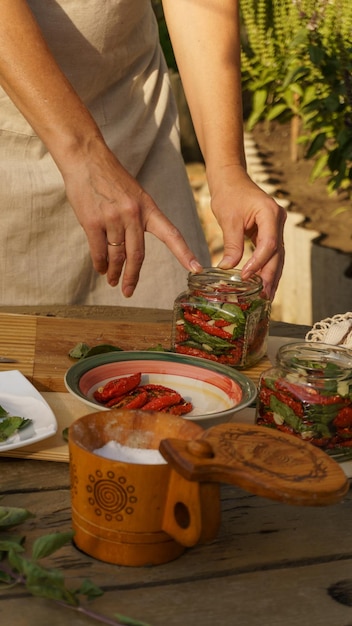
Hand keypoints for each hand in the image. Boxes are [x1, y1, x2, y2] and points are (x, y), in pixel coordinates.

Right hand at [62, 139, 202, 296]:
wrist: (85, 158)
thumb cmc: (110, 178)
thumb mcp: (133, 195)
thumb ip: (137, 218)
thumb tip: (130, 249)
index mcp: (148, 207)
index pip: (171, 234)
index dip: (184, 253)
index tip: (196, 268)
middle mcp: (133, 214)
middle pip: (137, 255)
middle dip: (132, 277)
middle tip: (128, 291)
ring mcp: (112, 218)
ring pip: (116, 255)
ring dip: (113, 272)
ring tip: (112, 280)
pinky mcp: (92, 221)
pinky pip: (98, 251)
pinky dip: (100, 264)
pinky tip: (101, 269)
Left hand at [209, 164, 286, 299]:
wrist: (231, 178)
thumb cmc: (229, 193)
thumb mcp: (228, 219)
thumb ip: (231, 244)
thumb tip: (227, 268)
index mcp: (270, 214)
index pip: (268, 244)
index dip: (258, 263)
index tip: (245, 276)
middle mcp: (278, 220)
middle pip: (277, 254)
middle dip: (271, 276)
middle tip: (265, 297)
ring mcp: (276, 226)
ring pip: (277, 256)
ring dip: (271, 276)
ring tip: (267, 296)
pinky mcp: (270, 231)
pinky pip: (270, 252)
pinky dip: (266, 267)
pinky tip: (262, 283)